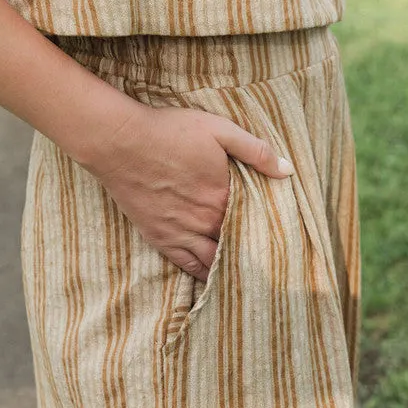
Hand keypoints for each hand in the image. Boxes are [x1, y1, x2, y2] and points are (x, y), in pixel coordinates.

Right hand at [83, 100, 293, 281]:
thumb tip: (287, 171)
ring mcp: (182, 232)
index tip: (282, 236)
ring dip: (231, 268)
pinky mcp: (160, 237)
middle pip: (238, 245)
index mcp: (224, 195)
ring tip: (246, 275)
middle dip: (253, 252)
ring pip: (215, 261)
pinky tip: (213, 278)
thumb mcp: (218, 129)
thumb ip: (255, 150)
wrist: (120, 141)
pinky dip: (203, 275)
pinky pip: (187, 265)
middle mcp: (206, 220)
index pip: (256, 221)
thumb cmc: (169, 130)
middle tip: (271, 263)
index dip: (268, 228)